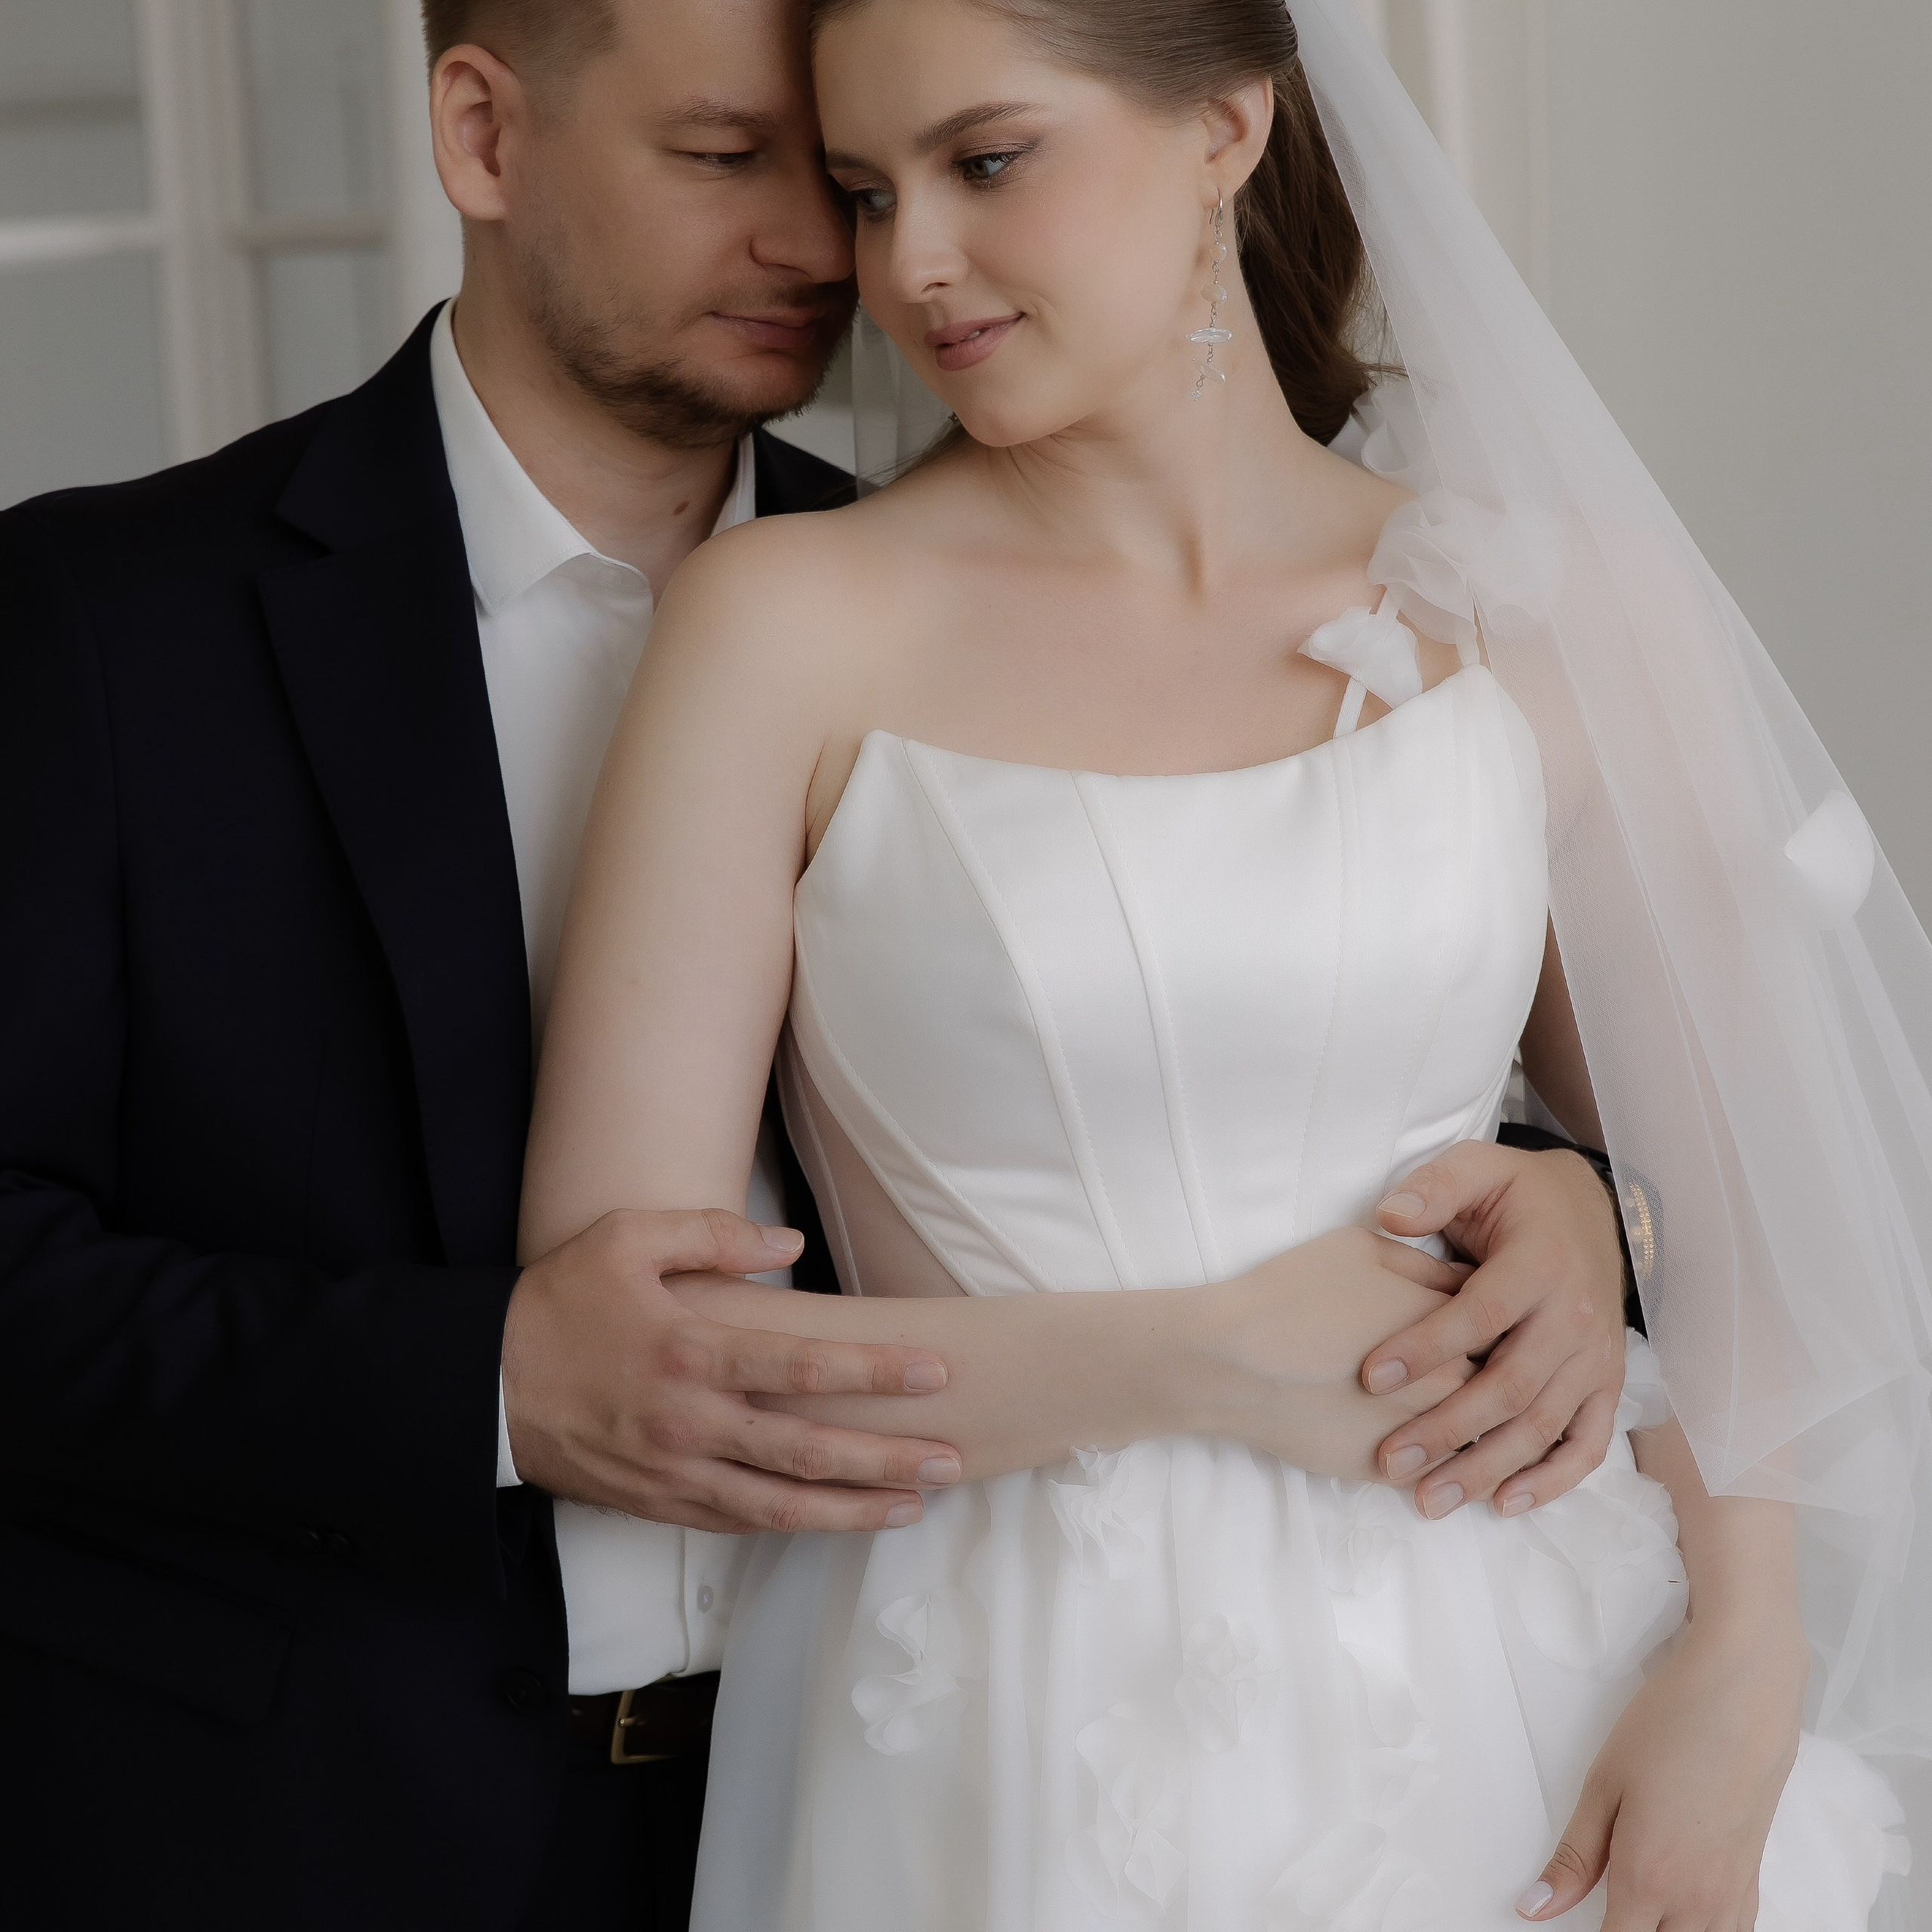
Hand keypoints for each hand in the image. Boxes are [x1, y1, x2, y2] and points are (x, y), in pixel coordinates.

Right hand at [502, 1208, 961, 1533]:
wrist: (477, 1389)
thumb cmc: (557, 1305)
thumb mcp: (625, 1239)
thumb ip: (712, 1234)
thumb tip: (789, 1245)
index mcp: (690, 1353)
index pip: (804, 1366)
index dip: (875, 1372)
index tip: (934, 1371)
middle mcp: (690, 1423)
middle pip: (809, 1452)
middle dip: (888, 1459)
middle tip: (952, 1459)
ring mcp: (675, 1473)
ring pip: (782, 1505)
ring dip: (854, 1509)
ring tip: (915, 1507)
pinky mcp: (658, 1504)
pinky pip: (738, 1522)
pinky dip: (792, 1524)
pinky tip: (834, 1518)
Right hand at [1203, 1228, 1479, 1482]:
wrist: (1235, 1363)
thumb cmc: (1293, 1294)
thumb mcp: (1362, 1249)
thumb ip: (1426, 1265)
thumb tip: (1466, 1281)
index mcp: (1451, 1324)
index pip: (1506, 1330)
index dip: (1504, 1329)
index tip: (1503, 1328)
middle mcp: (1451, 1383)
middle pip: (1503, 1390)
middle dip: (1504, 1384)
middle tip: (1505, 1378)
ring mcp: (1423, 1435)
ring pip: (1479, 1441)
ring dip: (1483, 1434)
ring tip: (1481, 1426)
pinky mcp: (1390, 1473)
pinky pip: (1438, 1475)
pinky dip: (1445, 1468)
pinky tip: (1438, 1456)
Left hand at [1362, 1141, 1626, 1518]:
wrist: (1590, 1209)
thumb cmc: (1515, 1195)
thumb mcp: (1475, 1169)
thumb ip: (1432, 1187)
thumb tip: (1389, 1214)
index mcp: (1540, 1262)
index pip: (1479, 1314)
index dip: (1426, 1347)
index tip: (1370, 1377)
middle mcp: (1577, 1316)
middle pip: (1510, 1386)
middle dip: (1447, 1429)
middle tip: (1390, 1460)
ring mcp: (1597, 1357)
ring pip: (1544, 1425)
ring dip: (1487, 1468)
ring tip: (1430, 1500)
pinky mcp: (1606, 1384)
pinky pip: (1587, 1442)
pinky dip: (1552, 1480)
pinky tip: (1504, 1503)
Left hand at [1518, 1619, 1805, 1928]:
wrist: (1743, 1694)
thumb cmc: (1672, 1727)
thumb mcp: (1603, 1787)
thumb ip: (1572, 1859)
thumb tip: (1536, 1906)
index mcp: (1648, 1880)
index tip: (1565, 1921)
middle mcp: (1696, 1903)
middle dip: (1626, 1929)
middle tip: (1603, 1898)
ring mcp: (1731, 1899)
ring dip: (1662, 1931)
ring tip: (1636, 1903)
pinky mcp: (1752, 1885)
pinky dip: (1698, 1930)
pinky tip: (1678, 1908)